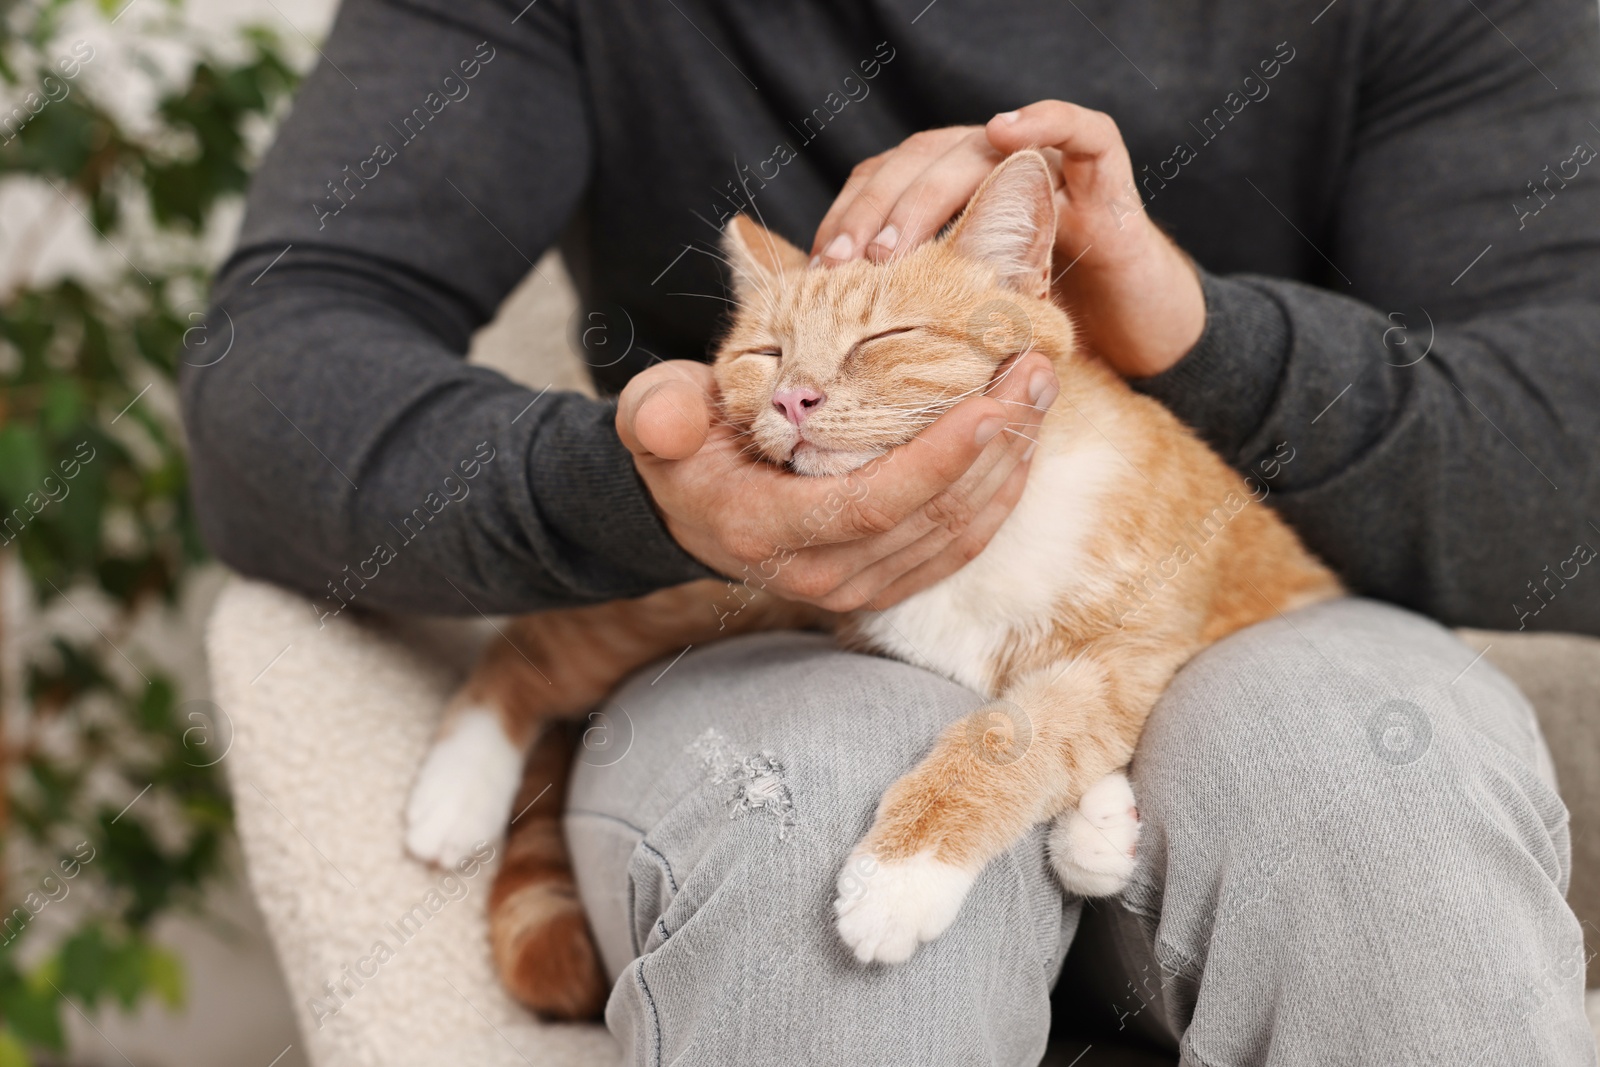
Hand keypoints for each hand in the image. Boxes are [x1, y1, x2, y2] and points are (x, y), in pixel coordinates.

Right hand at [615, 351, 1057, 611]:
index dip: (939, 460)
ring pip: (955, 535)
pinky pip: (956, 548)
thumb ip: (656, 414)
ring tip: (1038, 391)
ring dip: (1008, 464)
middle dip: (994, 446)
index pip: (871, 506)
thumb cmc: (682, 447)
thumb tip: (664, 423)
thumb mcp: (654, 418)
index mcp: (767, 532)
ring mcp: (856, 588)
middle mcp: (818, 575)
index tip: (991, 402)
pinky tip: (1021, 440)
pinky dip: (997, 495)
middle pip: (930, 521)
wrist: (690, 505)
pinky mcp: (884, 585)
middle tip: (1036, 370)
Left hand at [810, 102, 1204, 378]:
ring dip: (929, 190)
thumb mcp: (958, 321)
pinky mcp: (1105, 176)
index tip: (819, 268)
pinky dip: (1044, 121)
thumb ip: (905, 310)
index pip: (883, 184)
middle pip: (917, 162)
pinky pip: (1081, 132)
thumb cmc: (1038, 325)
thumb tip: (828, 332)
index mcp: (945, 195)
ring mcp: (1044, 168)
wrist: (1130, 329)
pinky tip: (1003, 132)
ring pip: (978, 149)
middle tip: (844, 265)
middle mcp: (987, 169)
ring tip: (896, 242)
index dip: (848, 217)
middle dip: (875, 212)